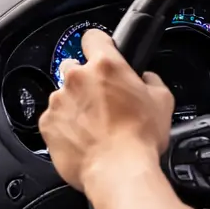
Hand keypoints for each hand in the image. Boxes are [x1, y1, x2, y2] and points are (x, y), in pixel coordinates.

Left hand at [39, 29, 174, 190]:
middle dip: (86, 79)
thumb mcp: (162, 101)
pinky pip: (53, 118)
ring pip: (63, 94)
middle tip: (102, 100)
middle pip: (75, 66)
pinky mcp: (47, 124)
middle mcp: (77, 78)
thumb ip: (150, 80)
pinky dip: (64, 126)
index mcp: (105, 66)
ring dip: (75, 104)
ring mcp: (59, 101)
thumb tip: (146, 79)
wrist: (119, 172)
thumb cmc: (140, 139)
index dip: (99, 44)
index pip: (93, 36)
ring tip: (94, 125)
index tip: (101, 52)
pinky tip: (82, 138)